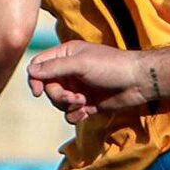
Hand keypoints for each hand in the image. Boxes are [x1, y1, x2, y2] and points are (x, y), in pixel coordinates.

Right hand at [27, 41, 151, 123]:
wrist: (138, 82)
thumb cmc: (111, 67)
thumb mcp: (80, 63)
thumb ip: (54, 68)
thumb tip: (30, 71)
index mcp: (66, 55)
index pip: (39, 66)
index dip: (36, 79)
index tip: (38, 92)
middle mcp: (70, 71)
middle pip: (48, 87)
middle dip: (57, 95)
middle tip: (72, 97)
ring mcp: (78, 88)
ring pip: (58, 102)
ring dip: (67, 105)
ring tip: (83, 102)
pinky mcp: (87, 104)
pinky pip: (70, 113)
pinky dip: (75, 114)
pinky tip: (86, 112)